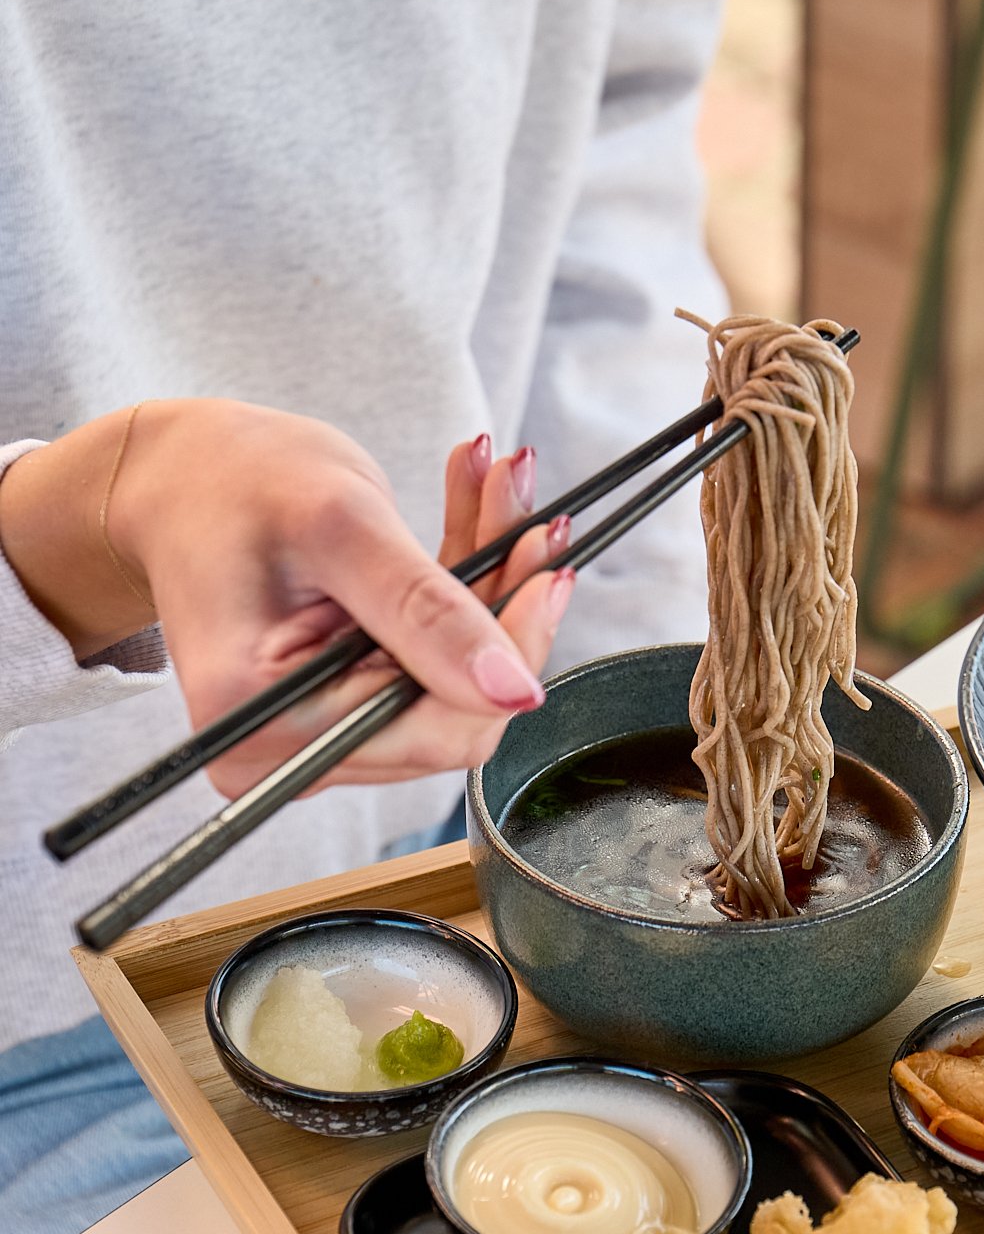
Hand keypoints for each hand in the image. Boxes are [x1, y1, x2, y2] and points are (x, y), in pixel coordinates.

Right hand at [0, 399, 573, 794]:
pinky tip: (475, 510)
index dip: (510, 657)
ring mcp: (319, 739)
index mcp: (267, 728)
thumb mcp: (338, 526)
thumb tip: (516, 691)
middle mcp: (290, 756)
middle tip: (538, 517)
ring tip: (498, 486)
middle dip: (505, 610)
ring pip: (457, 683)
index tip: (553, 570)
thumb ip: (425, 611)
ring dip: (493, 585)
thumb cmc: (229, 483)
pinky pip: (437, 665)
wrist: (181, 477)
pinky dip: (467, 589)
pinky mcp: (345, 710)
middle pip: (455, 712)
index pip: (438, 731)